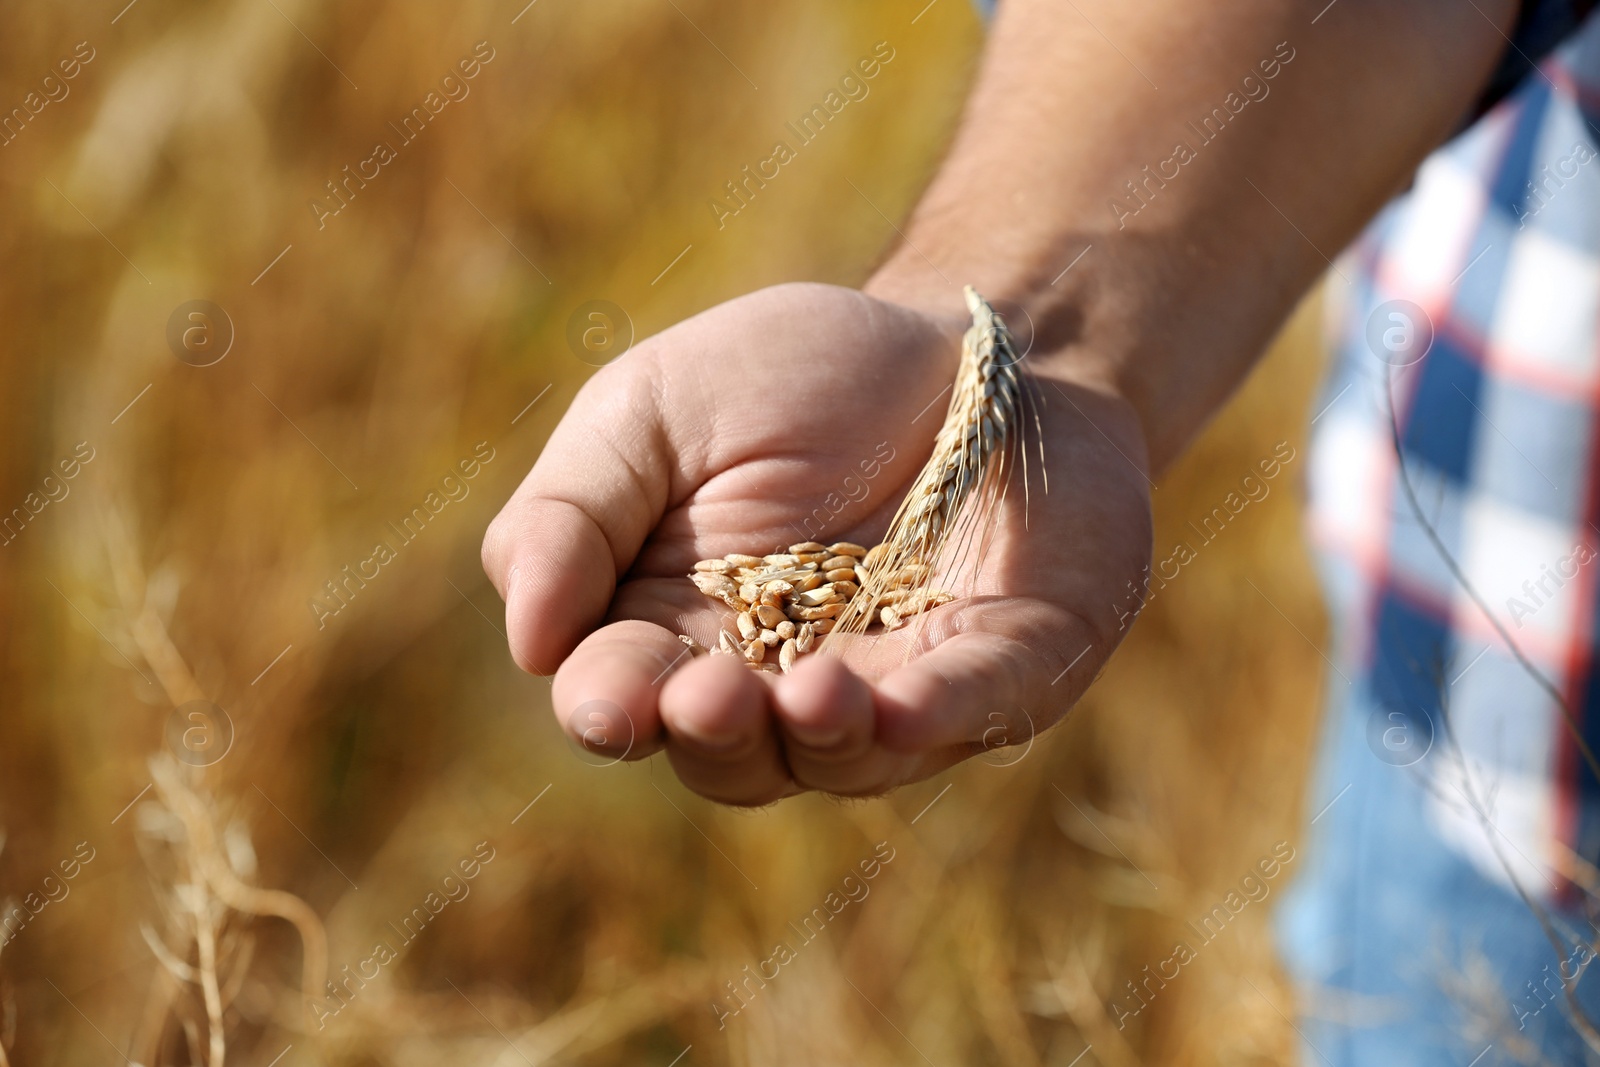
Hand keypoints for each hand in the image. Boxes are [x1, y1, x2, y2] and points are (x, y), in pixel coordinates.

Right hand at [481, 282, 1151, 803]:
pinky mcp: (1009, 664)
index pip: (625, 693)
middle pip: (728, 755)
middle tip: (706, 696)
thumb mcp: (649, 410)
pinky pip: (977, 707)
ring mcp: (898, 684)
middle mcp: (780, 679)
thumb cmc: (798, 377)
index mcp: (679, 625)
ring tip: (812, 690)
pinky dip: (943, 714)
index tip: (610, 695)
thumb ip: (571, 512)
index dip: (612, 703)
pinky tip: (908, 703)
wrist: (970, 338)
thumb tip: (529, 643)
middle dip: (713, 737)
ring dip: (821, 738)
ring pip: (845, 757)